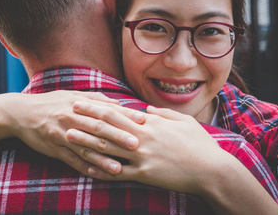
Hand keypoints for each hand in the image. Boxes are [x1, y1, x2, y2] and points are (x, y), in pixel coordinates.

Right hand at [4, 90, 145, 175]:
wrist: (21, 113)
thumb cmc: (51, 102)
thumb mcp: (72, 96)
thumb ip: (96, 100)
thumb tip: (119, 103)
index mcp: (78, 104)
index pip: (105, 110)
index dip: (124, 116)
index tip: (142, 122)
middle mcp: (71, 118)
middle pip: (98, 129)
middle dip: (118, 137)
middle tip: (136, 145)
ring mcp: (61, 135)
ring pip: (85, 148)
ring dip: (102, 158)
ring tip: (118, 168)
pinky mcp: (53, 148)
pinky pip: (70, 159)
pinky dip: (83, 167)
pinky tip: (96, 173)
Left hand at [67, 104, 224, 194]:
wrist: (212, 170)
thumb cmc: (200, 144)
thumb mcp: (183, 121)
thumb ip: (162, 113)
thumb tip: (145, 109)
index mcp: (149, 123)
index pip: (116, 112)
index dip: (96, 107)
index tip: (80, 101)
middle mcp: (141, 138)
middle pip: (106, 127)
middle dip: (84, 120)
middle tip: (66, 113)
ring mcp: (141, 157)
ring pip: (107, 149)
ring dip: (85, 142)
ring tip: (68, 136)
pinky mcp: (144, 175)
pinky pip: (118, 174)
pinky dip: (101, 171)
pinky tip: (87, 169)